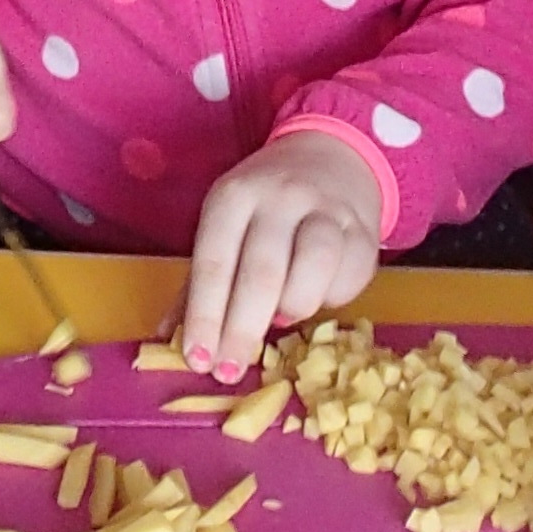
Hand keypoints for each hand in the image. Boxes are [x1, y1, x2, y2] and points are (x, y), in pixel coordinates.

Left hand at [182, 131, 383, 375]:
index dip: (205, 316)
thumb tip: (169, 340)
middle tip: (229, 371)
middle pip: (262, 272)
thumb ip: (198, 283)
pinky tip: (317, 298)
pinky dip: (332, 298)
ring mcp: (326, 209)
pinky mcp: (363, 229)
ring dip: (293, 307)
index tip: (198, 359)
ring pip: (314, 267)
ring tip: (281, 318)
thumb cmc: (261, 208)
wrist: (329, 160)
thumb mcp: (223, 226)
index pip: (215, 263)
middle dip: (242, 330)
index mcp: (234, 196)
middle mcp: (280, 197)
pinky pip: (350, 275)